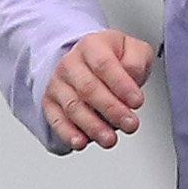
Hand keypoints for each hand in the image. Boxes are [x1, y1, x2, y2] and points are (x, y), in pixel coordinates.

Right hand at [41, 29, 157, 148]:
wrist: (89, 63)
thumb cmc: (114, 59)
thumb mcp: (134, 50)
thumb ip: (137, 61)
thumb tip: (132, 77)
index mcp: (92, 46)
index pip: (104, 65)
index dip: (121, 85)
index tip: (137, 101)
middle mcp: (71, 63)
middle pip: (88, 88)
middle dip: (111, 109)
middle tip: (130, 124)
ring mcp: (58, 83)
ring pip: (73, 107)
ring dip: (92, 126)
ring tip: (110, 139)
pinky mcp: (50, 103)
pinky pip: (56, 120)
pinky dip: (68, 134)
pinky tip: (81, 142)